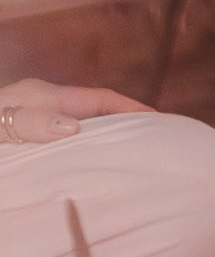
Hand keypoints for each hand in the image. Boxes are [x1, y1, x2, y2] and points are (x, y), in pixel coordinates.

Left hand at [0, 79, 152, 143]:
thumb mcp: (4, 122)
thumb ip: (34, 122)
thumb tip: (74, 127)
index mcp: (44, 94)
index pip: (98, 98)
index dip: (130, 107)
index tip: (158, 120)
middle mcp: (46, 102)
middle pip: (96, 110)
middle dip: (125, 121)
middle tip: (156, 139)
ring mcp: (40, 117)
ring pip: (83, 124)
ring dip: (106, 136)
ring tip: (131, 153)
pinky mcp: (33, 135)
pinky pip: (69, 139)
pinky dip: (87, 146)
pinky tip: (94, 162)